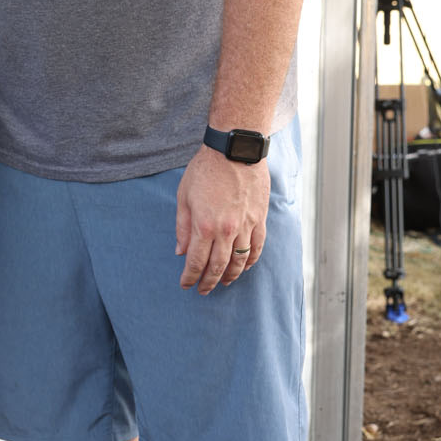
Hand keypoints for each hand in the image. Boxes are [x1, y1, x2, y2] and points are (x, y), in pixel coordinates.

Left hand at [176, 147, 269, 292]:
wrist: (235, 150)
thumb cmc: (205, 170)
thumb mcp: (184, 196)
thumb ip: (183, 227)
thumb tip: (181, 251)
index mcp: (204, 225)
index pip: (196, 261)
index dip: (190, 277)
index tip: (186, 285)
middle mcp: (226, 230)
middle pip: (217, 266)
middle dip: (208, 281)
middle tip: (202, 290)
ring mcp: (246, 226)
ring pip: (240, 261)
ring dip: (230, 276)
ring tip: (223, 283)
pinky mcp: (260, 219)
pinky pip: (257, 247)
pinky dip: (251, 261)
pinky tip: (245, 267)